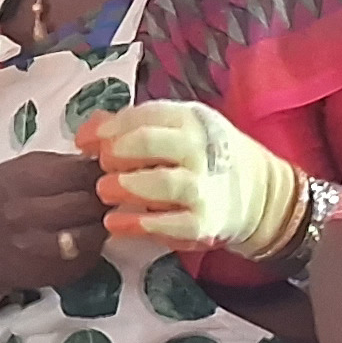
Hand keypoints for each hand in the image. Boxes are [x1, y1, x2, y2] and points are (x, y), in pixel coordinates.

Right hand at [0, 148, 112, 301]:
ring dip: (105, 222)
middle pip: (90, 203)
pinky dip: (96, 244)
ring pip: (94, 233)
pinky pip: (88, 257)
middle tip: (116, 190)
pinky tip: (91, 234)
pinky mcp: (53, 274)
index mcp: (20, 182)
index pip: (78, 172)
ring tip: (106, 213)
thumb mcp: (14, 171)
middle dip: (108, 195)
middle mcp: (28, 216)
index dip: (101, 168)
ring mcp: (41, 249)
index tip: (112, 165)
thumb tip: (99, 158)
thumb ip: (55, 165)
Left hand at [84, 101, 305, 254]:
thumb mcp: (175, 130)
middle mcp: (198, 150)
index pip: (143, 117)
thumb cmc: (201, 157)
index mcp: (189, 120)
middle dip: (116, 152)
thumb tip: (86, 132)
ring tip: (105, 191)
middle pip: (149, 143)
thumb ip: (130, 128)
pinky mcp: (204, 224)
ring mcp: (203, 187)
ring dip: (126, 186)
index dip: (107, 129)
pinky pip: (170, 225)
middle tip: (103, 165)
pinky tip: (116, 223)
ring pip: (162, 183)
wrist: (257, 193)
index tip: (83, 142)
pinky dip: (139, 224)